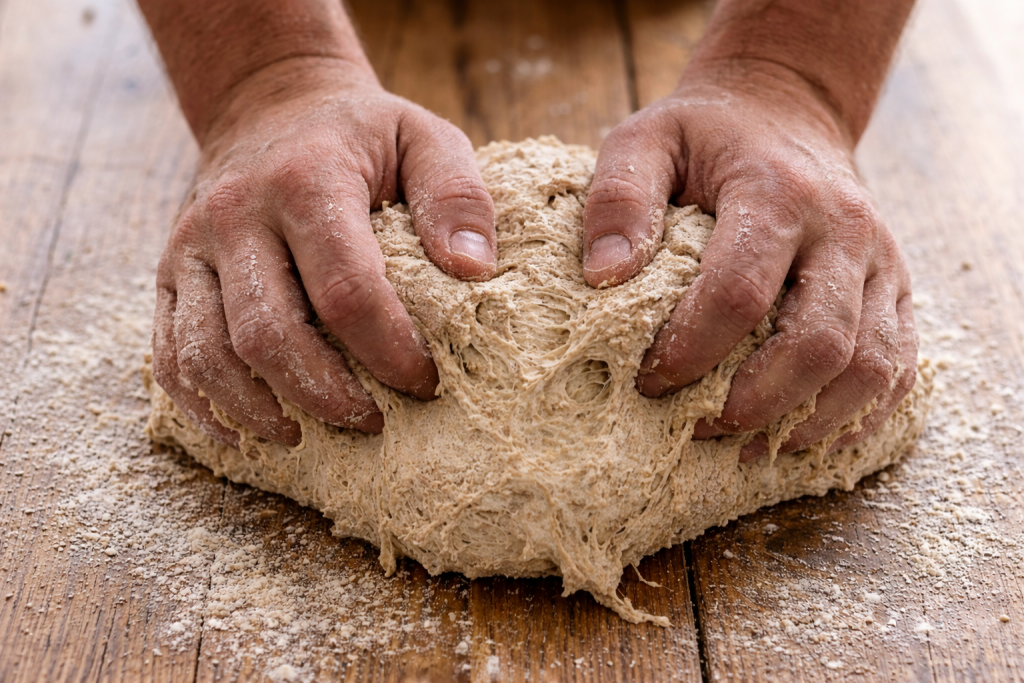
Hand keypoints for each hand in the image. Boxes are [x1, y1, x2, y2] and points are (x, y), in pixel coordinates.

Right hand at [153, 60, 496, 447]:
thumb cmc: (360, 137)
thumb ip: (456, 196)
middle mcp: (235, 214)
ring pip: (207, 354)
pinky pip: (170, 355)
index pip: (345, 289)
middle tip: (372, 422)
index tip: (425, 382)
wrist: (270, 107)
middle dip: (324, 394)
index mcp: (306, 180)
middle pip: (267, 333)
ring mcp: (191, 247)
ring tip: (310, 437)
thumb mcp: (424, 138)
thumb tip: (473, 271)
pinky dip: (204, 406)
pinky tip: (249, 432)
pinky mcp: (168, 274)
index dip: (388, 349)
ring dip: (260, 411)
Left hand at [581, 63, 916, 460]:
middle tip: (697, 425)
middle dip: (755, 402)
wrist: (788, 109)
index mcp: (778, 192)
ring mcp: (882, 261)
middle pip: (818, 343)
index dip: (691, 350)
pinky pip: (898, 368)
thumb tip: (603, 277)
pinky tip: (800, 432)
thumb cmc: (707, 135)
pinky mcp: (897, 288)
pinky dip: (855, 415)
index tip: (648, 382)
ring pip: (870, 367)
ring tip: (744, 442)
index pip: (740, 293)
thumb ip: (619, 198)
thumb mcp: (647, 139)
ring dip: (808, 420)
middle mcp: (844, 229)